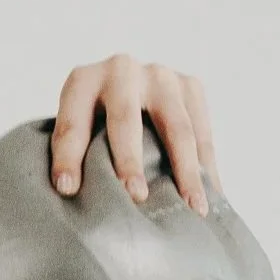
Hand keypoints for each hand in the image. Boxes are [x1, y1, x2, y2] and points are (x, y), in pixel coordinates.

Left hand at [49, 53, 220, 216]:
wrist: (126, 86)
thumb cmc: (91, 121)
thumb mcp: (74, 127)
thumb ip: (71, 153)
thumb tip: (70, 195)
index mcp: (82, 81)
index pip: (72, 123)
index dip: (68, 157)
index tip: (67, 190)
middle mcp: (121, 70)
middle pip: (126, 120)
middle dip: (130, 161)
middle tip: (135, 196)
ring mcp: (160, 76)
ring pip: (178, 129)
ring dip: (187, 172)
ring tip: (193, 209)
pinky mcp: (191, 86)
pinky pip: (202, 134)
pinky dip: (208, 169)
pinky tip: (212, 198)